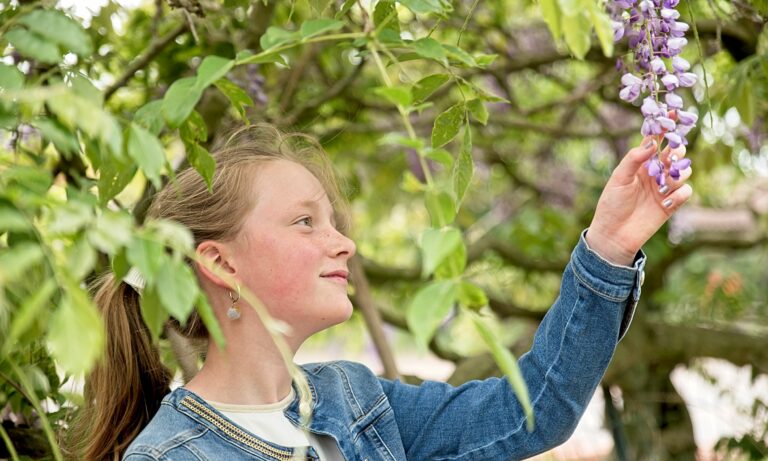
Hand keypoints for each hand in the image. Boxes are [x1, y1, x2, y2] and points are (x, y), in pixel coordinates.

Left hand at [586, 137, 692, 265]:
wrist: (613, 235)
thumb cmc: (611, 205)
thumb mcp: (618, 178)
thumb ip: (633, 159)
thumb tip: (651, 142)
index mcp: (640, 164)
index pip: (655, 141)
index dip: (664, 128)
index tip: (672, 113)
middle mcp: (655, 173)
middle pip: (675, 154)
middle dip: (677, 152)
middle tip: (670, 157)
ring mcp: (664, 189)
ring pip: (685, 171)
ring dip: (677, 174)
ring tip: (661, 187)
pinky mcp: (671, 205)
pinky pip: (685, 193)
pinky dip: (679, 195)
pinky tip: (664, 202)